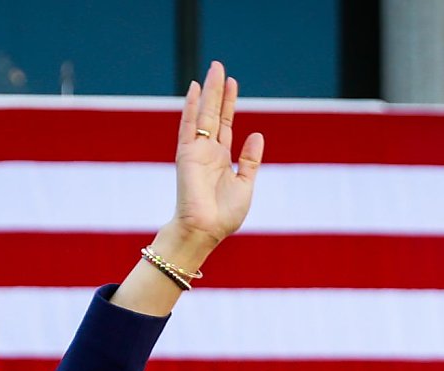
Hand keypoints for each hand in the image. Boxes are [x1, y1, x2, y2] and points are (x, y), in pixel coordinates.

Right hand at [169, 60, 264, 251]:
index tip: (232, 83)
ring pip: (203, 114)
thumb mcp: (245, 185)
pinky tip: (195, 89)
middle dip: (218, 90)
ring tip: (213, 70)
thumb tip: (256, 133)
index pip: (225, 124)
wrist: (205, 231)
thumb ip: (250, 160)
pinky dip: (191, 107)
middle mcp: (208, 152)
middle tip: (219, 66)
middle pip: (214, 114)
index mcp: (221, 159)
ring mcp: (196, 151)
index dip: (229, 103)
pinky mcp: (186, 155)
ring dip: (208, 92)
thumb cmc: (223, 216)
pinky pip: (188, 126)